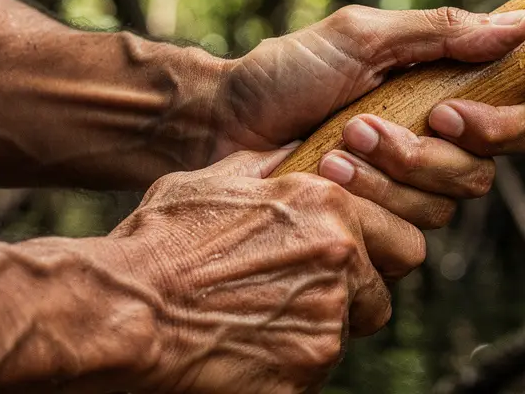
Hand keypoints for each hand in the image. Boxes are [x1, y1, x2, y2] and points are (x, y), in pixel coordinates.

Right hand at [109, 144, 422, 392]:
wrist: (125, 308)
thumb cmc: (160, 241)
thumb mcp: (214, 181)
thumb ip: (267, 169)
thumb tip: (292, 153)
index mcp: (328, 205)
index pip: (399, 239)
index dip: (373, 255)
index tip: (345, 265)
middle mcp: (341, 256)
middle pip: (381, 294)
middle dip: (356, 299)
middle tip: (309, 301)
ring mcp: (327, 317)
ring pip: (346, 334)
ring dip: (314, 331)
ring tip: (257, 321)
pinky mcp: (306, 370)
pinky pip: (315, 372)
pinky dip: (289, 366)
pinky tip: (245, 348)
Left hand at [217, 5, 524, 228]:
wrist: (219, 122)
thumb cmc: (286, 73)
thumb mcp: (362, 37)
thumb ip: (439, 33)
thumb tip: (522, 25)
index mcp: (441, 102)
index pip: (516, 128)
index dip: (497, 129)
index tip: (444, 113)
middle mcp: (431, 153)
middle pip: (477, 178)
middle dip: (419, 157)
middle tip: (362, 127)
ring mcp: (400, 197)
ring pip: (438, 212)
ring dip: (383, 178)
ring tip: (331, 150)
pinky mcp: (372, 233)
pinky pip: (401, 243)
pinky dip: (363, 207)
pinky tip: (322, 180)